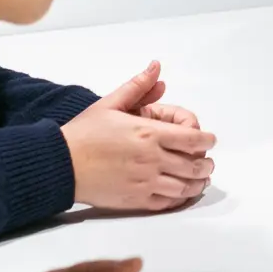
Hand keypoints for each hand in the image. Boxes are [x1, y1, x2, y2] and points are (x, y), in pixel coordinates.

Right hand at [62, 64, 216, 210]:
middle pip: (194, 165)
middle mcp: (152, 159)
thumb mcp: (110, 103)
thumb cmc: (84, 133)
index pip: (192, 139)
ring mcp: (145, 182)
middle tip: (208, 162)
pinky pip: (167, 203)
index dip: (207, 140)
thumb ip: (138, 87)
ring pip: (184, 187)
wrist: (62, 164)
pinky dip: (180, 199)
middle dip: (206, 164)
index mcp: (149, 133)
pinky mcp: (136, 200)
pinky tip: (181, 193)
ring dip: (198, 183)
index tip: (210, 140)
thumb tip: (156, 68)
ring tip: (201, 179)